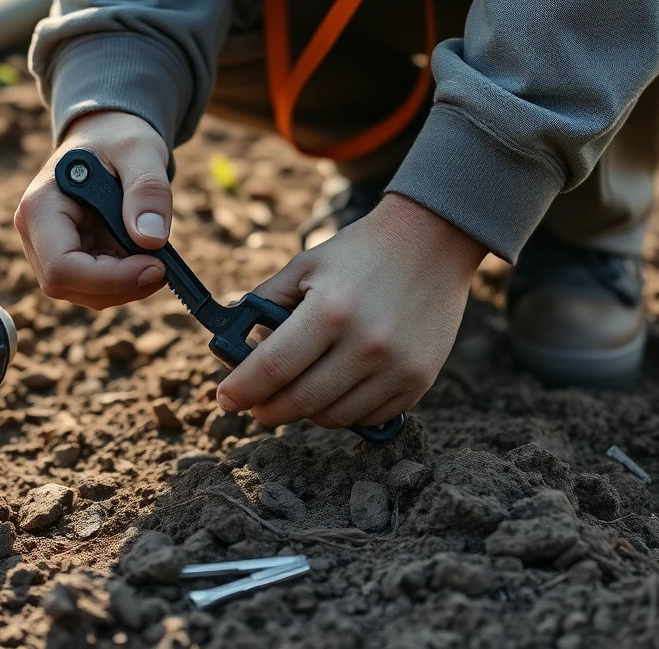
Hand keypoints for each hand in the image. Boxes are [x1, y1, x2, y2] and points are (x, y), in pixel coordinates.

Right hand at [14, 111, 172, 309]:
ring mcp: (48, 252)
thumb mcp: (139, 150)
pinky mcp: (68, 261)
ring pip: (83, 294)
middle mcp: (35, 235)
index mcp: (39, 207)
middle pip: (70, 288)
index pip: (62, 268)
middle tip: (164, 265)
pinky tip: (142, 255)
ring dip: (126, 286)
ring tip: (155, 255)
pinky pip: (94, 288)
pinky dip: (125, 281)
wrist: (105, 136)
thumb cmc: (116, 138)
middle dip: (122, 285)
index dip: (109, 278)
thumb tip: (151, 240)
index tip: (156, 265)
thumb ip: (147, 189)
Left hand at [217, 193, 487, 428]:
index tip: (225, 399)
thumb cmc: (358, 253)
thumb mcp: (303, 266)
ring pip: (333, 416)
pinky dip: (343, 412)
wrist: (432, 241)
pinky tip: (332, 390)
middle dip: (267, 410)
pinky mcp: (419, 380)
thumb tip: (234, 350)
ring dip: (304, 413)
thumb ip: (263, 305)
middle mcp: (366, 344)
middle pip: (300, 402)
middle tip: (255, 406)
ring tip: (294, 394)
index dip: (242, 390)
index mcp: (330, 311)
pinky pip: (369, 417)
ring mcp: (396, 367)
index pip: (272, 368)